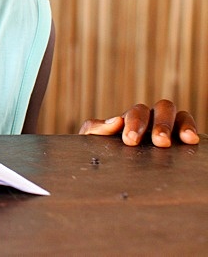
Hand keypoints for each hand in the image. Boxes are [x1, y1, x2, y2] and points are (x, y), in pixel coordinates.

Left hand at [79, 99, 199, 146]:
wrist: (107, 175)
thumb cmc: (100, 154)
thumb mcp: (91, 142)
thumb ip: (96, 129)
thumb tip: (116, 121)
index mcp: (129, 119)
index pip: (136, 113)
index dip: (136, 123)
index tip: (131, 140)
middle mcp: (151, 120)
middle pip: (161, 109)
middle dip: (160, 124)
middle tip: (159, 141)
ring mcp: (167, 128)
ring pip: (177, 114)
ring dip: (179, 125)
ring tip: (182, 139)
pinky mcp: (179, 140)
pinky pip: (187, 126)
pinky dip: (190, 129)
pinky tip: (191, 141)